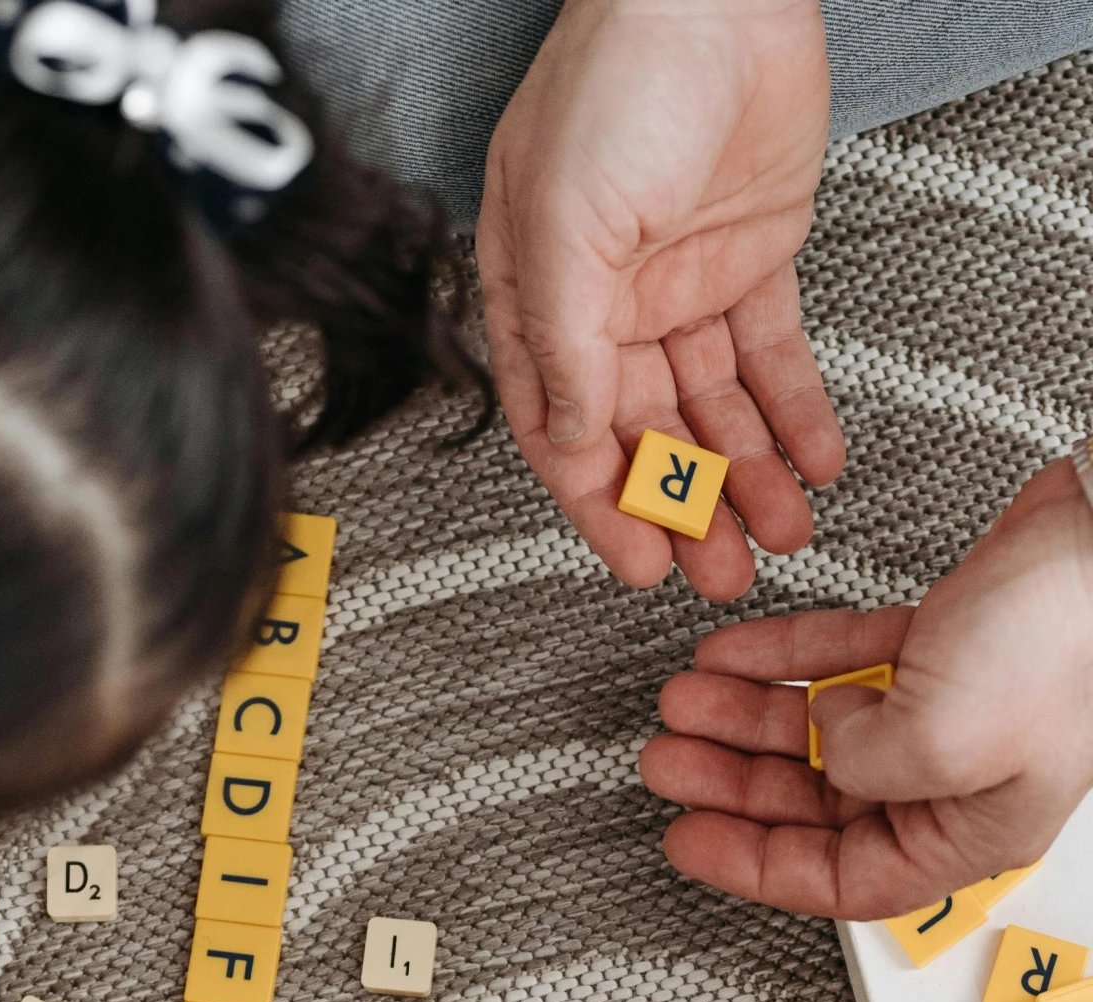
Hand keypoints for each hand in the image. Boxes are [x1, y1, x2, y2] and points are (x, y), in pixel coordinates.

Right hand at [477, 0, 843, 599]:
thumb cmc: (614, 77)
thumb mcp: (563, 222)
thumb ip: (562, 340)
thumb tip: (575, 439)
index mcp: (540, 299)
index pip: (565, 432)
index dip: (604, 506)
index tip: (643, 564)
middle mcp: (607, 304)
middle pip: (646, 437)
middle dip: (686, 510)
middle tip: (722, 570)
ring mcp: (681, 286)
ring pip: (713, 411)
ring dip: (746, 477)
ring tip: (781, 533)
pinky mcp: (752, 259)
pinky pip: (774, 358)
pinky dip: (796, 414)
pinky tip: (815, 463)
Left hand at [643, 459, 1092, 913]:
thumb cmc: (1066, 640)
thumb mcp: (938, 740)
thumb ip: (860, 767)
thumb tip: (826, 742)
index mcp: (968, 833)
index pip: (841, 879)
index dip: (753, 864)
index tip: (687, 839)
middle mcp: (959, 780)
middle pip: (816, 802)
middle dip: (731, 781)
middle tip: (667, 761)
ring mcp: (953, 708)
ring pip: (820, 729)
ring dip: (743, 716)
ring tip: (681, 701)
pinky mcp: (946, 644)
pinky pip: (841, 660)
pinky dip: (781, 658)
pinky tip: (728, 655)